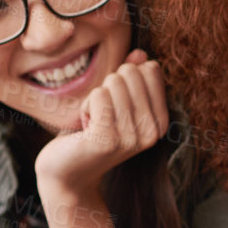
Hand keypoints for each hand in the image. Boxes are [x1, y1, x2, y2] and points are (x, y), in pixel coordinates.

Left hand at [33, 50, 167, 195]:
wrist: (67, 174)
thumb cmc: (90, 133)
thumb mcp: (116, 103)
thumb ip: (131, 78)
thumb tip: (141, 53)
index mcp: (161, 121)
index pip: (150, 69)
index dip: (125, 79)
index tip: (116, 106)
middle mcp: (152, 132)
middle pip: (130, 72)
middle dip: (108, 87)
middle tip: (101, 116)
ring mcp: (132, 138)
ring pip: (113, 81)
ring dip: (95, 99)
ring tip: (93, 123)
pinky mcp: (108, 139)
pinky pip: (98, 95)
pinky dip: (86, 106)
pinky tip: (85, 129)